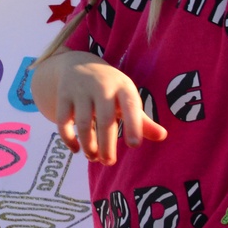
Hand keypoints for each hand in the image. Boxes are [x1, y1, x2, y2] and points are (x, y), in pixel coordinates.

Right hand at [31, 49, 165, 164]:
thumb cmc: (111, 89)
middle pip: (105, 119)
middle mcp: (102, 86)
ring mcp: (80, 90)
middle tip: (109, 162)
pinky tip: (76, 150)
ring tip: (94, 158)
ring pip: (83, 123)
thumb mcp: (127, 98)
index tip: (134, 145)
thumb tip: (163, 136)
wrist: (79, 64)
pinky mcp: (63, 96)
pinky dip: (68, 139)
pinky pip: (63, 121)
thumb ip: (143, 120)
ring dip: (88, 145)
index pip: (130, 106)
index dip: (134, 125)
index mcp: (123, 87)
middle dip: (107, 145)